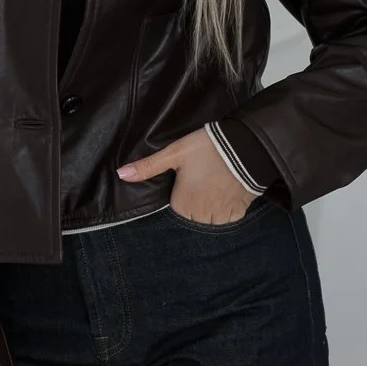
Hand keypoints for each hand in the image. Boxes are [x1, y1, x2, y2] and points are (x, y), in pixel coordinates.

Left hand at [117, 128, 258, 223]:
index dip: (183, 188)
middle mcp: (200, 216)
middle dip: (197, 199)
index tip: (190, 175)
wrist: (245, 148)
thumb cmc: (206, 149)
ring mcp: (221, 216)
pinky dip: (228, 206)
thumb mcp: (174, 153)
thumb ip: (148, 167)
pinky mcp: (239, 213)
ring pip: (211, 217)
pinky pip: (228, 216)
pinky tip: (228, 189)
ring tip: (216, 181)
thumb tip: (120, 174)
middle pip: (194, 213)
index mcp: (182, 205)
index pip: (177, 204)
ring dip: (212, 205)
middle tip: (204, 176)